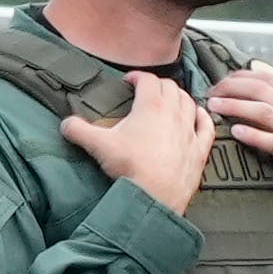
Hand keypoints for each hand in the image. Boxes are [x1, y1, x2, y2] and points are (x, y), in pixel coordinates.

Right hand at [62, 72, 218, 215]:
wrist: (153, 197)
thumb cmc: (130, 169)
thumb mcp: (98, 145)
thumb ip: (78, 130)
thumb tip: (66, 124)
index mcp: (151, 105)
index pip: (147, 79)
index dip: (137, 76)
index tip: (129, 81)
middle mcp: (174, 113)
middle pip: (170, 87)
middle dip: (157, 85)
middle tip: (146, 91)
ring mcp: (189, 131)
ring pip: (188, 102)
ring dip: (179, 97)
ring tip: (170, 99)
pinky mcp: (199, 149)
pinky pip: (206, 126)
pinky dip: (203, 116)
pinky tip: (199, 115)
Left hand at [204, 63, 272, 207]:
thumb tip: (262, 74)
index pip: (268, 78)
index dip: (239, 77)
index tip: (221, 82)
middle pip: (261, 90)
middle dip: (230, 88)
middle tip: (211, 93)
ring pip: (264, 111)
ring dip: (235, 107)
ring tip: (215, 107)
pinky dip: (253, 135)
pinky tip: (236, 133)